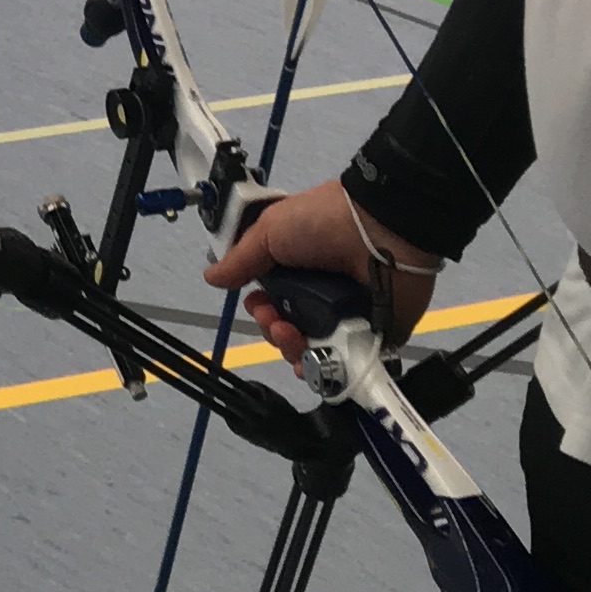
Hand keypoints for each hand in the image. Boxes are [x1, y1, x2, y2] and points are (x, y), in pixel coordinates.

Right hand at [202, 178, 438, 364]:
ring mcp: (345, 317)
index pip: (271, 302)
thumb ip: (241, 258)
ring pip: (309, 350)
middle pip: (286, 329)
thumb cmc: (323, 222)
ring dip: (292, 348)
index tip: (258, 303)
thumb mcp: (270, 230)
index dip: (259, 309)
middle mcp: (320, 296)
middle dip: (272, 330)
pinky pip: (343, 364)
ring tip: (294, 335)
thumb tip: (212, 276)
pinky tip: (313, 360)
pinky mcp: (371, 336)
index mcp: (297, 270)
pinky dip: (326, 369)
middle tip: (275, 320)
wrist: (379, 229)